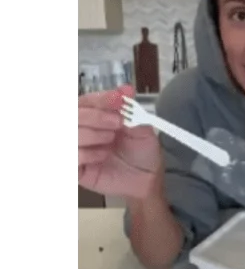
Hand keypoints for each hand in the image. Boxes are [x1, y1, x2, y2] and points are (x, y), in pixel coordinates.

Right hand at [78, 84, 161, 198]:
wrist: (147, 178)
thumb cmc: (143, 151)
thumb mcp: (141, 128)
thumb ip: (131, 110)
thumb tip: (126, 90)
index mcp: (99, 116)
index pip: (88, 101)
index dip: (101, 98)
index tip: (118, 98)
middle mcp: (86, 129)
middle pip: (75, 114)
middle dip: (97, 116)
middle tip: (117, 123)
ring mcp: (79, 148)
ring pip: (73, 133)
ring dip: (94, 134)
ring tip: (111, 140)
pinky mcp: (77, 168)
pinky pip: (74, 155)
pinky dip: (88, 153)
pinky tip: (103, 156)